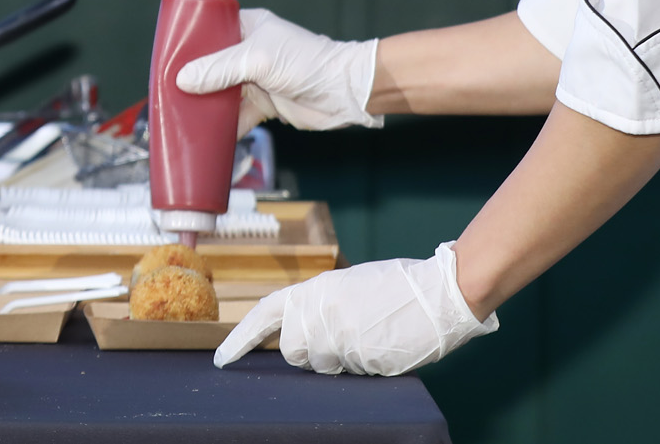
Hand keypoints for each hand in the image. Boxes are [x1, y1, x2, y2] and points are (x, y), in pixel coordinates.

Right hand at [176, 8, 382, 133]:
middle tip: (165, 93)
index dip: (188, 45)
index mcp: (248, 27)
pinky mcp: (264, 105)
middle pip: (210, 66)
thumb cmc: (306, 62)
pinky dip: (222, 128)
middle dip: (191, 81)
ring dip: (204, 106)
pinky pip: (235, 117)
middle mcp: (248, 52)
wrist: (343, 93)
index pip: (210, 31)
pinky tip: (205, 138)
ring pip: (220, 94)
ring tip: (178, 117)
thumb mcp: (257, 59)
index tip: (166, 59)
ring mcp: (255, 79)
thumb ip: (220, 69)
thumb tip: (183, 80)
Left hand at [216, 243, 496, 373]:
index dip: (240, 337)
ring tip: (367, 335)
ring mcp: (341, 337)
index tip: (221, 359)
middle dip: (310, 351)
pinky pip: (349, 373)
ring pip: (322, 366)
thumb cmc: (397, 286)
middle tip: (339, 337)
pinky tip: (381, 345)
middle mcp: (321, 312)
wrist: (438, 293)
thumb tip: (304, 326)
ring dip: (338, 359)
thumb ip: (321, 305)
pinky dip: (362, 365)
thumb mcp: (348, 285)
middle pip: (293, 352)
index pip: (266, 314)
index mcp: (315, 289)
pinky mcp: (362, 358)